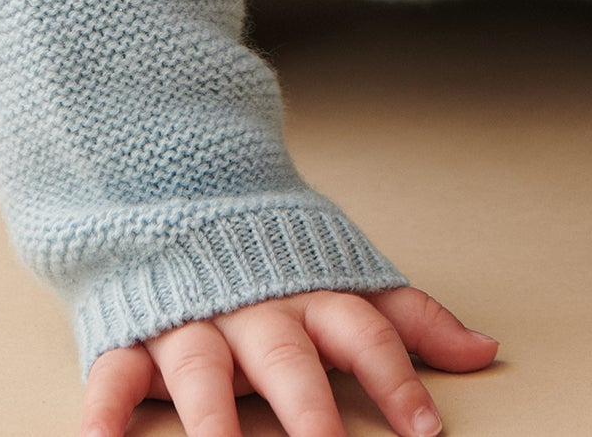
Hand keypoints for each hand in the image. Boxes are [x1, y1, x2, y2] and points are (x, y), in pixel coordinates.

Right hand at [79, 283, 498, 436]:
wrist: (173, 180)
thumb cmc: (271, 251)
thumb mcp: (345, 272)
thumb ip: (409, 319)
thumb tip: (485, 351)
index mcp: (309, 292)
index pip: (362, 332)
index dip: (395, 378)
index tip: (425, 431)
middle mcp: (253, 308)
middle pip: (284, 357)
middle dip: (306, 407)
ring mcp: (190, 319)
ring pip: (201, 369)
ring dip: (212, 417)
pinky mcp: (131, 331)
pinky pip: (113, 370)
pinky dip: (106, 406)